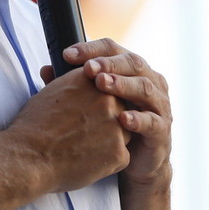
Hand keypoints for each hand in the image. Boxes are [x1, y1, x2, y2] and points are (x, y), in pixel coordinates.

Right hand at [8, 66, 130, 192]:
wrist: (30, 156)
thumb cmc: (33, 126)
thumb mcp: (49, 92)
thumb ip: (68, 83)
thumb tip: (55, 70)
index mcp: (90, 80)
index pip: (107, 86)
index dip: (98, 101)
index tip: (88, 110)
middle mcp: (107, 99)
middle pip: (119, 108)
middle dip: (106, 120)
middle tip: (83, 131)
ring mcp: (116, 126)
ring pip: (123, 133)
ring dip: (109, 140)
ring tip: (83, 146)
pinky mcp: (119, 153)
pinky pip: (121, 156)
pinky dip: (107, 161)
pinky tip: (86, 160)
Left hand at [52, 39, 171, 190]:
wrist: (136, 161)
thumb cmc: (111, 124)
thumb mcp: (92, 101)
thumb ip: (72, 85)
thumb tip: (46, 69)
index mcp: (130, 68)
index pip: (112, 48)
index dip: (91, 49)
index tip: (66, 54)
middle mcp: (150, 80)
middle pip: (132, 62)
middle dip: (108, 64)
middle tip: (87, 68)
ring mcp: (159, 105)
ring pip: (145, 88)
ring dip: (122, 84)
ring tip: (102, 85)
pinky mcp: (162, 131)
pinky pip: (153, 122)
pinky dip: (138, 119)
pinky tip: (122, 119)